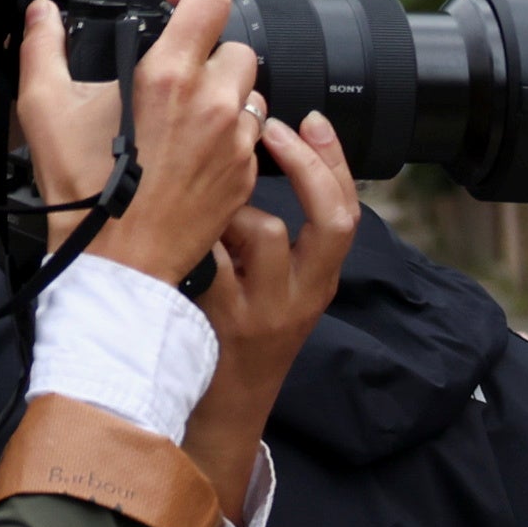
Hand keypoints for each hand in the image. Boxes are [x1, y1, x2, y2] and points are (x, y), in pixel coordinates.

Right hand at [22, 0, 261, 281]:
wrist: (117, 258)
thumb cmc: (81, 187)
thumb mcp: (45, 108)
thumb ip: (44, 48)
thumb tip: (41, 12)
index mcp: (169, 76)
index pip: (212, 1)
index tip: (178, 5)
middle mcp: (213, 103)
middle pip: (238, 48)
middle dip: (211, 53)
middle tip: (179, 72)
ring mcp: (235, 141)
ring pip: (252, 93)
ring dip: (226, 95)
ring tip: (188, 114)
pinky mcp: (246, 174)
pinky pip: (253, 137)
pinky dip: (232, 135)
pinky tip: (197, 150)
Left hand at [188, 110, 353, 514]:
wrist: (220, 404)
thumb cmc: (241, 335)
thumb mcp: (278, 290)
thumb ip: (277, 238)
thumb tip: (254, 162)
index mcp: (318, 282)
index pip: (347, 212)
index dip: (334, 162)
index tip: (312, 121)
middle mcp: (302, 293)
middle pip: (331, 219)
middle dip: (305, 164)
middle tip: (270, 129)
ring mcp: (265, 305)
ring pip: (264, 230)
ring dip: (232, 206)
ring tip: (207, 211)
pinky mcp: (223, 314)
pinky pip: (213, 253)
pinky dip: (196, 236)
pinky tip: (179, 237)